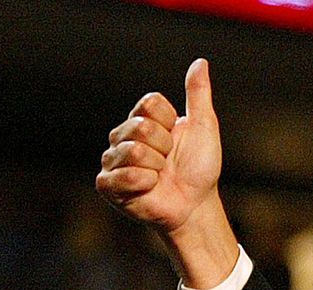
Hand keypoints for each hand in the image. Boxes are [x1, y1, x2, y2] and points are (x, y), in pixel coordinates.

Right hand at [97, 58, 237, 287]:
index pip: (150, 105)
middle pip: (142, 127)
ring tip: (159, 176)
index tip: (176, 140)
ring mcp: (113, 160)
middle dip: (165, 148)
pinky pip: (124, 176)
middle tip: (169, 162)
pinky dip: (144, 184)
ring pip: (134, 151)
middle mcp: (123, 136)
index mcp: (142, 119)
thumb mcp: (204, 127)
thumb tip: (200, 62)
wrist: (196, 205)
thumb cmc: (200, 168)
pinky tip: (149, 188)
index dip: (170, 124)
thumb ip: (198, 94)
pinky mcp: (107, 184)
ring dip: (157, 168)